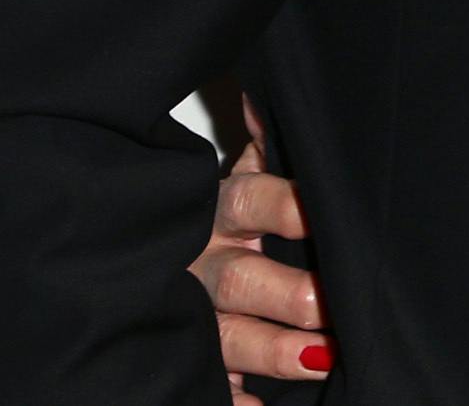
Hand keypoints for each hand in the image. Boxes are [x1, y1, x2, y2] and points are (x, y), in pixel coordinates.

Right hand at [189, 95, 329, 399]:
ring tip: (319, 356)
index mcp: (217, 212)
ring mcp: (192, 319)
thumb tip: (268, 94)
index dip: (285, 206)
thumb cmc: (215, 218)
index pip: (249, 202)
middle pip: (241, 279)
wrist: (139, 262)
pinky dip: (237, 402)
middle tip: (329, 302)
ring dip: (273, 350)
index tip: (318, 212)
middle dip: (287, 294)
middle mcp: (203, 266)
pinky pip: (211, 389)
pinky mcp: (189, 363)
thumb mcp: (236, 177)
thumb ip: (262, 141)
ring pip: (228, 338)